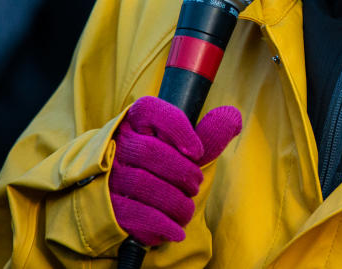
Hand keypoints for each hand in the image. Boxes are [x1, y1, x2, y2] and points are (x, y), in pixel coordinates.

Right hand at [108, 96, 242, 246]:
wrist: (122, 192)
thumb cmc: (161, 163)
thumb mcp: (185, 146)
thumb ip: (209, 134)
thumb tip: (232, 117)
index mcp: (137, 119)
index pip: (152, 111)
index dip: (179, 130)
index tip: (198, 152)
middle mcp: (119, 143)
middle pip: (151, 153)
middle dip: (183, 173)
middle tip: (195, 185)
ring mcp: (110, 174)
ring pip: (142, 185)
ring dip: (175, 202)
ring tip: (187, 209)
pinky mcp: (108, 204)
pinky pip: (133, 213)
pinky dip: (160, 224)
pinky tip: (177, 231)